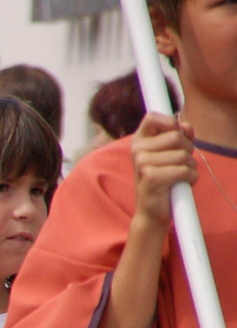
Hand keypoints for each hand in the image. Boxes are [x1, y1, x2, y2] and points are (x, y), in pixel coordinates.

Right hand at [131, 112, 196, 227]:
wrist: (152, 210)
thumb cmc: (164, 179)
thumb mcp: (171, 153)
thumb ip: (180, 136)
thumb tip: (186, 126)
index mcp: (139, 141)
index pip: (152, 117)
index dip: (170, 121)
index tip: (177, 133)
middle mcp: (137, 150)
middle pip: (176, 136)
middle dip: (187, 149)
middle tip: (180, 162)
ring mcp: (142, 164)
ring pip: (183, 155)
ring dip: (190, 166)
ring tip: (180, 175)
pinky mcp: (151, 177)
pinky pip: (184, 170)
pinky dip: (190, 178)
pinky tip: (181, 184)